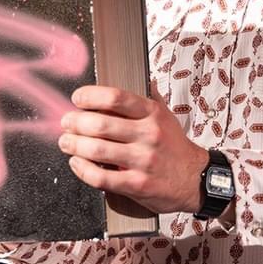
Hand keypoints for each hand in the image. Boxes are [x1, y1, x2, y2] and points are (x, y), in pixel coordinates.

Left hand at [57, 85, 208, 214]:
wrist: (196, 179)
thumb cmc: (175, 148)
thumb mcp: (167, 117)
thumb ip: (150, 98)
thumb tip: (144, 78)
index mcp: (152, 114)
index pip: (116, 97)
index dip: (90, 96)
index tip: (78, 99)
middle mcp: (149, 135)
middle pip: (100, 124)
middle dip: (75, 122)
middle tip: (66, 123)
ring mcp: (143, 161)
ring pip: (97, 150)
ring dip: (74, 145)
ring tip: (66, 142)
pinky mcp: (138, 185)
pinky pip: (101, 177)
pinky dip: (82, 169)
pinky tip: (76, 163)